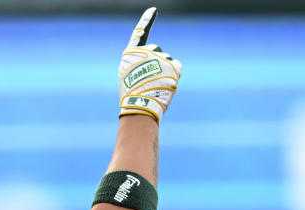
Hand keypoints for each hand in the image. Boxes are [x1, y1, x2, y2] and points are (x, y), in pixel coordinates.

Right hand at [118, 7, 181, 121]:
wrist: (140, 105)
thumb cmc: (132, 95)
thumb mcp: (128, 77)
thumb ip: (139, 64)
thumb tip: (159, 64)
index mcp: (131, 54)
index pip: (140, 33)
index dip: (146, 21)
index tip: (153, 10)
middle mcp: (146, 51)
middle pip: (156, 50)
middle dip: (157, 61)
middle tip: (150, 79)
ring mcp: (160, 56)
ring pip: (167, 59)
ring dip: (165, 70)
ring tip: (157, 85)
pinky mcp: (172, 64)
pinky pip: (177, 66)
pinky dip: (175, 75)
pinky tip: (167, 84)